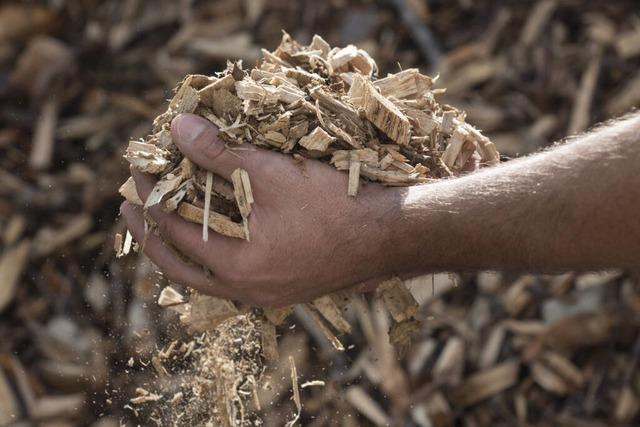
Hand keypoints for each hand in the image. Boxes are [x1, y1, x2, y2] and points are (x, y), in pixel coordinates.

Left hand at [121, 114, 400, 306]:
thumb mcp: (272, 173)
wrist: (389, 237)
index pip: (174, 230)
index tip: (136, 172)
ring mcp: (267, 295)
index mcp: (237, 267)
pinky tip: (216, 239)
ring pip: (206, 278)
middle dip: (150, 234)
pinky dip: (213, 257)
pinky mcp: (286, 290)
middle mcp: (247, 290)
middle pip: (180, 268)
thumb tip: (179, 128)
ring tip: (165, 224)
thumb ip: (220, 153)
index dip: (150, 197)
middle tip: (129, 208)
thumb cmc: (333, 205)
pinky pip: (233, 279)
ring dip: (181, 249)